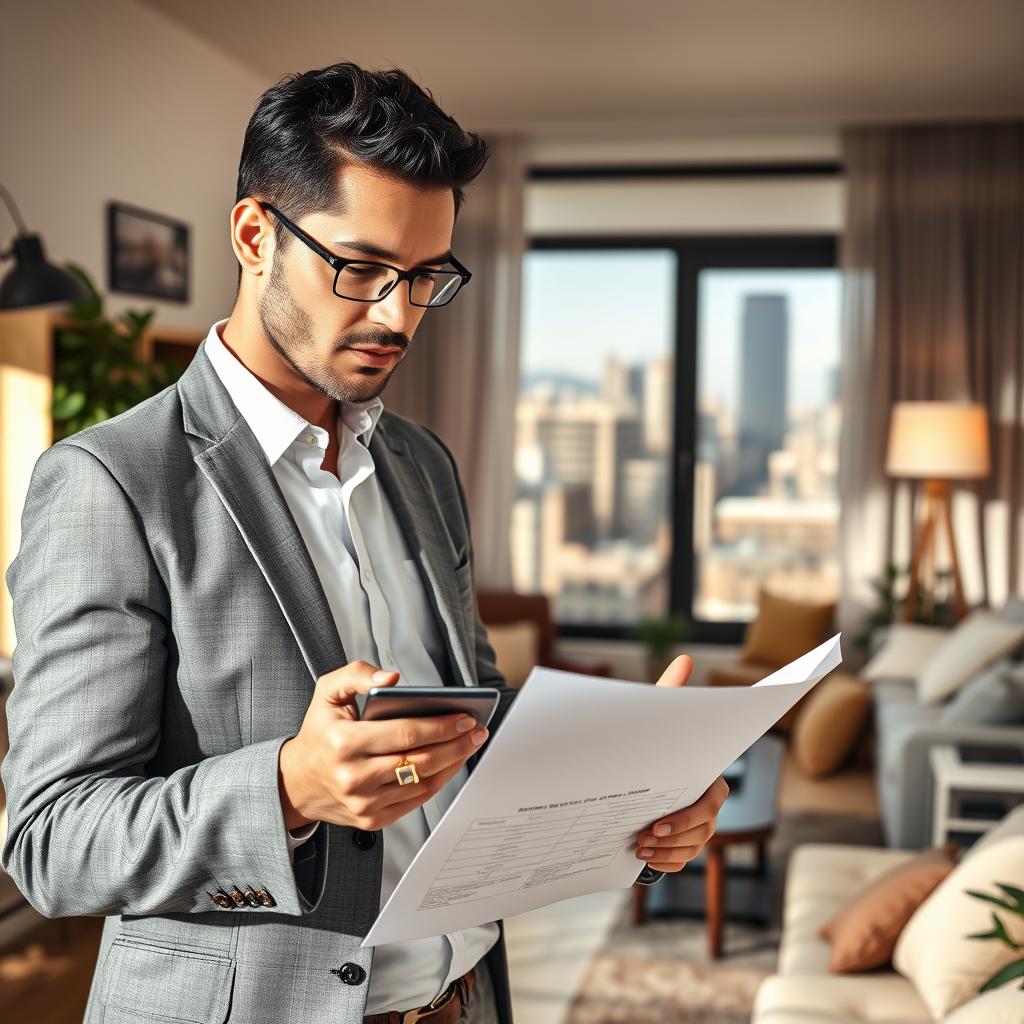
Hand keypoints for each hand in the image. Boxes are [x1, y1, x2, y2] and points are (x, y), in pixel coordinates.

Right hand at [277, 661, 487, 831]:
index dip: (441, 726)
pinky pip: (416, 801)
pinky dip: (438, 782)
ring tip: (469, 744)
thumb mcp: (327, 692)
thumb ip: (357, 674)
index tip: (466, 716)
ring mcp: (364, 802)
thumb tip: (392, 678)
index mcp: (344, 742)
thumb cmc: (319, 732)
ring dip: (453, 763)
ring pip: (423, 783)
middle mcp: (354, 776)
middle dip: (456, 744)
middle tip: (477, 730)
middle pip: (420, 760)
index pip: (405, 734)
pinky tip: (450, 764)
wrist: (295, 782)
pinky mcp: (372, 819)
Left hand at [633, 654, 729, 871]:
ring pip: (692, 849)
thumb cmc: (653, 741)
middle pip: (701, 832)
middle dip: (671, 838)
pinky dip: (665, 863)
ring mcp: (699, 829)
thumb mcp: (660, 718)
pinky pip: (683, 861)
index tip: (656, 822)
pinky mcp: (685, 844)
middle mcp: (709, 806)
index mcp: (709, 778)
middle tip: (642, 837)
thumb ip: (670, 692)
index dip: (685, 817)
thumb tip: (684, 659)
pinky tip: (644, 858)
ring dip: (665, 852)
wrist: (637, 770)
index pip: (709, 803)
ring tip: (638, 847)